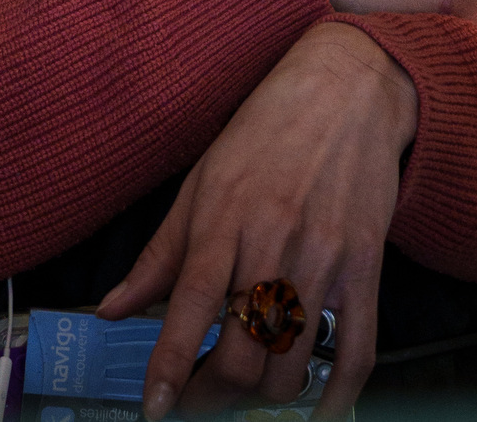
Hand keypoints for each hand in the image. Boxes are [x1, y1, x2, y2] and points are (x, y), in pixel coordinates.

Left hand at [97, 23, 414, 416]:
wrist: (348, 88)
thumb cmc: (268, 129)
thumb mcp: (202, 179)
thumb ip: (159, 254)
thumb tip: (110, 310)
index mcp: (225, 215)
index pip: (191, 303)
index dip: (170, 365)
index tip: (154, 408)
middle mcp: (275, 240)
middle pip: (243, 352)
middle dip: (212, 396)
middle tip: (196, 399)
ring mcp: (325, 258)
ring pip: (293, 366)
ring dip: (263, 398)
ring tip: (244, 389)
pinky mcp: (366, 269)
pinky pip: (356, 355)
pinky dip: (335, 400)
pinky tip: (313, 412)